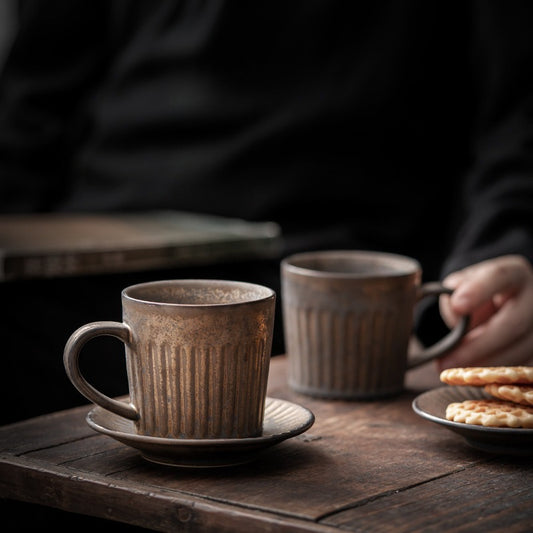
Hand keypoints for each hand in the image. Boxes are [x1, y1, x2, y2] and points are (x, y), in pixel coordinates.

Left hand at [437, 255, 532, 369]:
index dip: (478, 291)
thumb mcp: (462, 284)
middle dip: (477, 345)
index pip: (499, 277)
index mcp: (513, 273)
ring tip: (452, 369)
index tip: (457, 305)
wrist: (498, 302)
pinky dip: (492, 372)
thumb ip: (455, 295)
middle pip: (512, 323)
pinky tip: (469, 375)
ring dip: (483, 364)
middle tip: (446, 360)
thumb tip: (457, 316)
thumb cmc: (476, 291)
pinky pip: (518, 365)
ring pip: (518, 349)